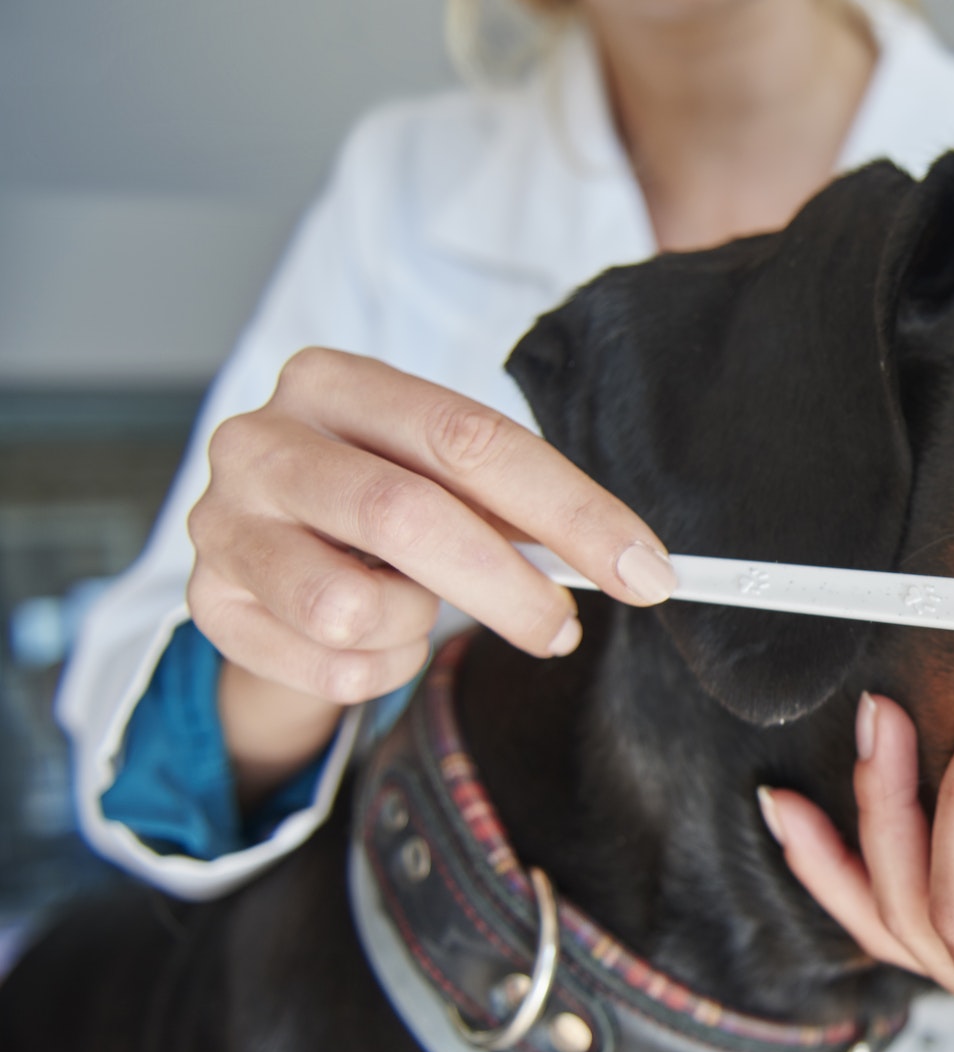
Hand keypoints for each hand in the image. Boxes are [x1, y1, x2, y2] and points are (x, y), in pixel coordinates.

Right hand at [187, 349, 678, 793]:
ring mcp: (222, 523)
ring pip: (349, 607)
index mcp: (335, 383)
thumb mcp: (445, 481)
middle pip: (407, 517)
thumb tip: (634, 565)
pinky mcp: (210, 604)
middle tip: (561, 630)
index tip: (645, 570)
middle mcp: (261, 441)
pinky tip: (372, 638)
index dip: (570, 512)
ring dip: (413, 625)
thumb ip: (522, 508)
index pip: (472, 439)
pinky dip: (376, 668)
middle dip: (508, 588)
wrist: (269, 560)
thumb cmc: (379, 507)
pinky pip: (328, 666)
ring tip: (414, 608)